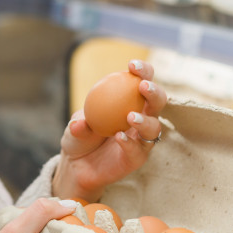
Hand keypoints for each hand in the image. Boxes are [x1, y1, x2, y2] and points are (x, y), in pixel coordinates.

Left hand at [53, 59, 166, 202]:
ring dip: (145, 120)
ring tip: (130, 117)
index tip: (132, 65)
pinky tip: (119, 137)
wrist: (77, 166)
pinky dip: (130, 143)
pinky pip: (138, 151)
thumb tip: (80, 123)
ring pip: (154, 128)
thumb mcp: (75, 128)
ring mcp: (141, 139)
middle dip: (155, 92)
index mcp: (129, 102)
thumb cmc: (79, 137)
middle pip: (158, 102)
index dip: (143, 71)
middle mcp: (141, 118)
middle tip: (143, 86)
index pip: (142, 81)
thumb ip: (79, 124)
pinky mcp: (137, 159)